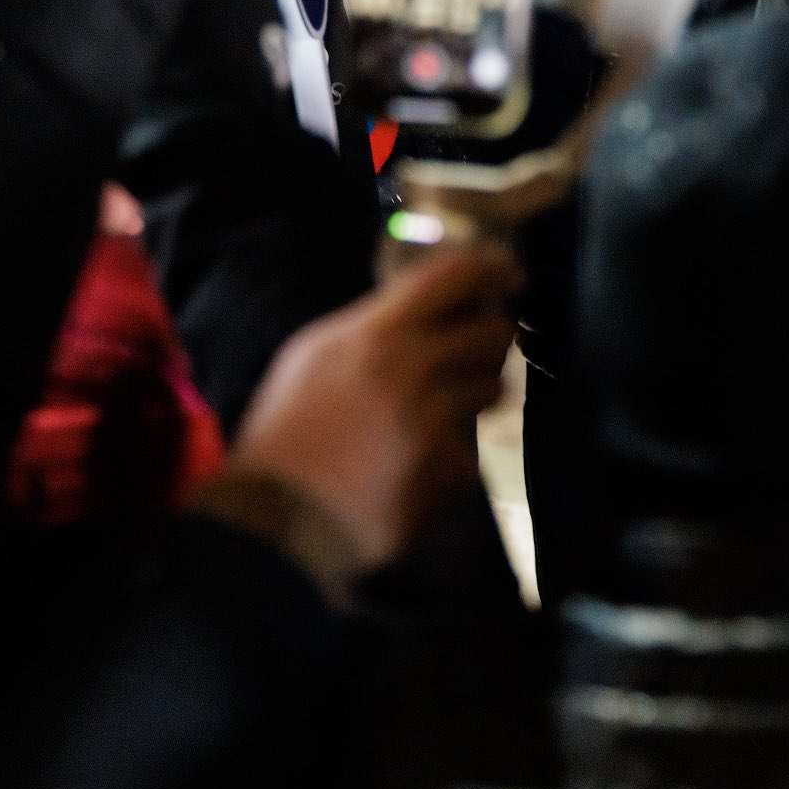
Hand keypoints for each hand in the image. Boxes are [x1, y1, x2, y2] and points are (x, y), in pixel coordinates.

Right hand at [225, 243, 520, 575]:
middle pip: (494, 332)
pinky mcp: (449, 471)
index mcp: (377, 335)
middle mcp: (413, 372)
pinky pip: (474, 448)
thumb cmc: (287, 433)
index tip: (508, 277)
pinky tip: (414, 467)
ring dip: (474, 397)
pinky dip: (451, 456)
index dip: (491, 270)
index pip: (456, 277)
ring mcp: (435, 424)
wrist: (280, 518)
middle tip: (471, 354)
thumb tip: (426, 300)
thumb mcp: (313, 355)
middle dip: (488, 342)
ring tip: (431, 415)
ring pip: (494, 389)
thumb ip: (372, 321)